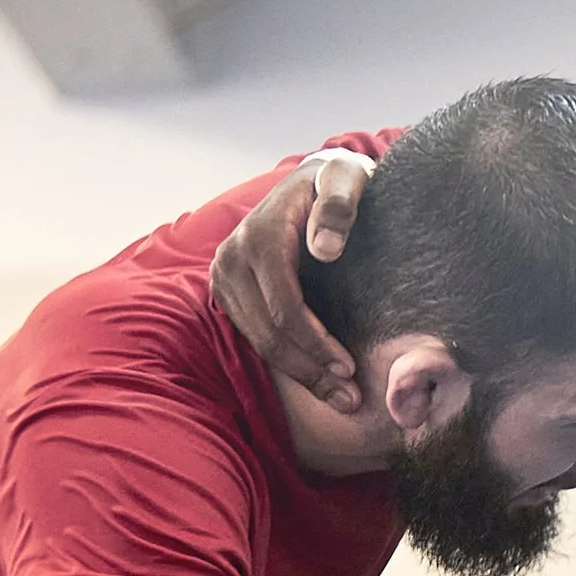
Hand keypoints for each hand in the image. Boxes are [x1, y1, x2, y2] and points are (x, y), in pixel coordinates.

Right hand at [208, 149, 373, 411]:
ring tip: (340, 396)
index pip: (284, 306)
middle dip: (309, 369)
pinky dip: (285, 358)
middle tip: (350, 399)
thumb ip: (340, 206)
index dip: (315, 342)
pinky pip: (254, 333)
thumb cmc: (338, 180)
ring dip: (299, 373)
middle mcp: (232, 257)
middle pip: (268, 331)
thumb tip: (323, 249)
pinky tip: (317, 375)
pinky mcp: (227, 287)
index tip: (348, 368)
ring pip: (258, 339)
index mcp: (259, 237)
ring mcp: (225, 273)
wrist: (314, 177)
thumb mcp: (349, 179)